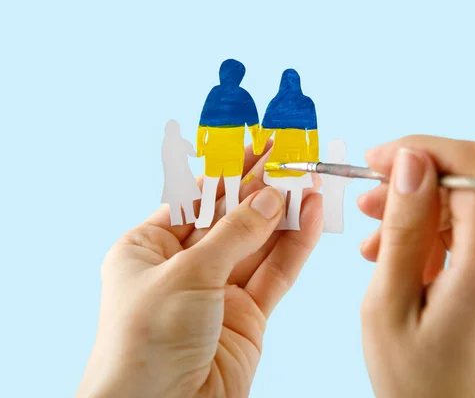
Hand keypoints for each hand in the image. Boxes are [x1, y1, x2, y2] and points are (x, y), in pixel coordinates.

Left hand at [77, 142, 322, 397]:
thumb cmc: (144, 343)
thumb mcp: (187, 275)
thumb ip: (234, 234)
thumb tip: (270, 197)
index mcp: (148, 249)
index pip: (197, 199)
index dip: (230, 173)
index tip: (259, 147)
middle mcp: (183, 267)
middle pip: (232, 219)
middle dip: (263, 190)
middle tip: (294, 159)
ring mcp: (217, 292)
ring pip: (259, 245)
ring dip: (286, 215)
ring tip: (312, 183)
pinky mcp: (247, 316)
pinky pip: (275, 274)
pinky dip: (296, 247)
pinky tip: (312, 218)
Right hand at [357, 136, 474, 397]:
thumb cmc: (421, 391)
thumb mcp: (390, 306)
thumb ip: (403, 227)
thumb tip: (410, 161)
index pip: (472, 163)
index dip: (419, 148)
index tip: (377, 160)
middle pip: (474, 184)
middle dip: (415, 186)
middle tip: (368, 206)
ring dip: (426, 216)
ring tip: (379, 245)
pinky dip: (446, 240)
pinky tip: (410, 263)